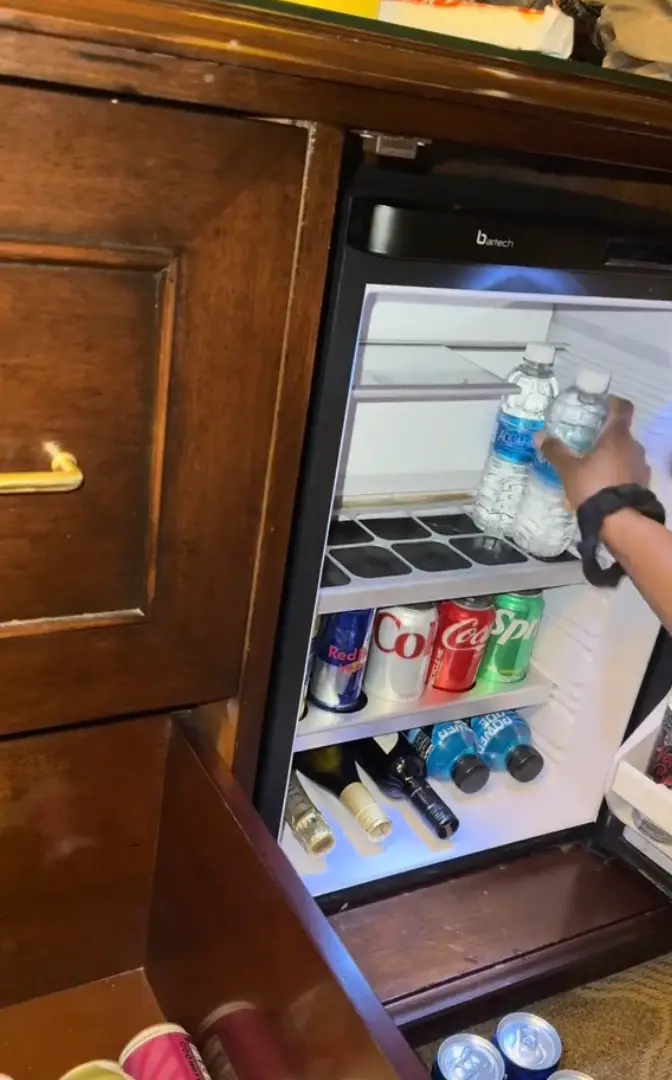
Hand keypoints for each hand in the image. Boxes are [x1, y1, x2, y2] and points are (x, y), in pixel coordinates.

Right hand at [537, 395, 650, 510]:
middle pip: (621, 432)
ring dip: (610, 455)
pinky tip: (601, 484)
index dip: (612, 401)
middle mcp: (634, 446)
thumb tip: (539, 436)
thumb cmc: (593, 486)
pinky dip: (615, 472)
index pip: (622, 407)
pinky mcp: (642, 482)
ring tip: (591, 466)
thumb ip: (555, 451)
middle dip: (604, 434)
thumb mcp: (569, 470)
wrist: (619, 520)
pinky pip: (627, 470)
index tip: (600, 403)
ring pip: (624, 452)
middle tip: (586, 440)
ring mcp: (640, 464)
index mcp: (617, 436)